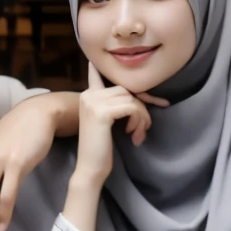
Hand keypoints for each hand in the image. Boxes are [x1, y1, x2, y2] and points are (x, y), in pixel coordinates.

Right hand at [75, 61, 166, 186]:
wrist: (90, 169)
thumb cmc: (100, 149)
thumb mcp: (106, 122)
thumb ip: (113, 105)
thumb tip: (134, 95)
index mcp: (88, 96)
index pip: (98, 75)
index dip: (98, 70)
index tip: (92, 62)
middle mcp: (89, 95)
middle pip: (126, 90)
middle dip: (140, 109)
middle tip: (142, 129)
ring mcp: (94, 102)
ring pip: (132, 99)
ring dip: (141, 117)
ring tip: (138, 135)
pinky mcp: (103, 113)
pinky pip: (132, 108)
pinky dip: (138, 121)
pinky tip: (132, 135)